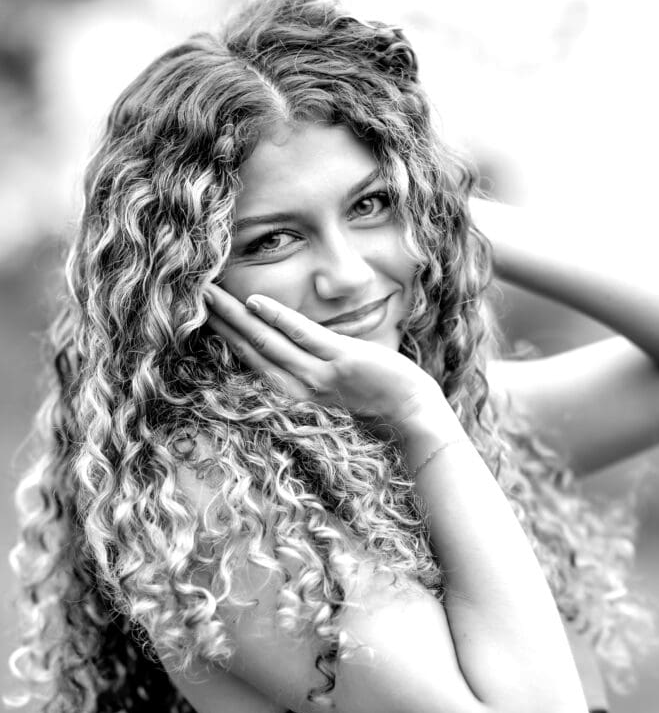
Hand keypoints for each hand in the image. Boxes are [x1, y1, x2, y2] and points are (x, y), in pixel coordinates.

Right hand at [204, 285, 445, 432]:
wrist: (411, 418)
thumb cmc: (374, 404)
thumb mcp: (330, 391)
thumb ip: (307, 371)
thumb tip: (288, 346)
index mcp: (293, 395)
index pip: (251, 361)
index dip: (225, 336)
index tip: (202, 315)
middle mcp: (298, 389)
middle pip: (249, 349)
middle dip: (220, 322)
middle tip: (193, 296)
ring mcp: (318, 375)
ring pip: (267, 341)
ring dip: (236, 316)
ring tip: (210, 295)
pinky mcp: (341, 361)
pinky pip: (304, 336)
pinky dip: (278, 318)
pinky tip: (255, 303)